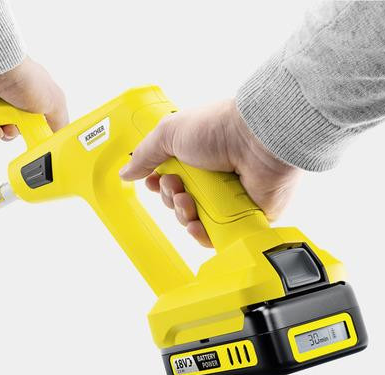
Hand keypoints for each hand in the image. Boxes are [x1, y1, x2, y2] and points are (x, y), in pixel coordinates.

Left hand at [0, 57, 67, 140]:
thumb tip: (58, 137)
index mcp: (26, 97)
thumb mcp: (54, 103)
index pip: (25, 123)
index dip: (25, 133)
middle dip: (8, 135)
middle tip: (9, 130)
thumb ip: (59, 122)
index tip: (26, 135)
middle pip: (6, 129)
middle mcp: (6, 98)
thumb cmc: (26, 80)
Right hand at [119, 100, 299, 246]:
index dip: (160, 186)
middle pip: (180, 204)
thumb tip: (126, 172)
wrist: (258, 139)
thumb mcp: (170, 133)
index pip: (171, 180)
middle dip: (171, 200)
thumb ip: (145, 154)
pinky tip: (196, 225)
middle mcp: (214, 178)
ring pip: (195, 222)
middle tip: (178, 188)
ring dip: (183, 215)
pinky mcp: (244, 217)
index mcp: (198, 157)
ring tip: (189, 202)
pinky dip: (202, 235)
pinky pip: (217, 237)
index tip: (155, 183)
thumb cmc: (219, 128)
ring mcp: (229, 199)